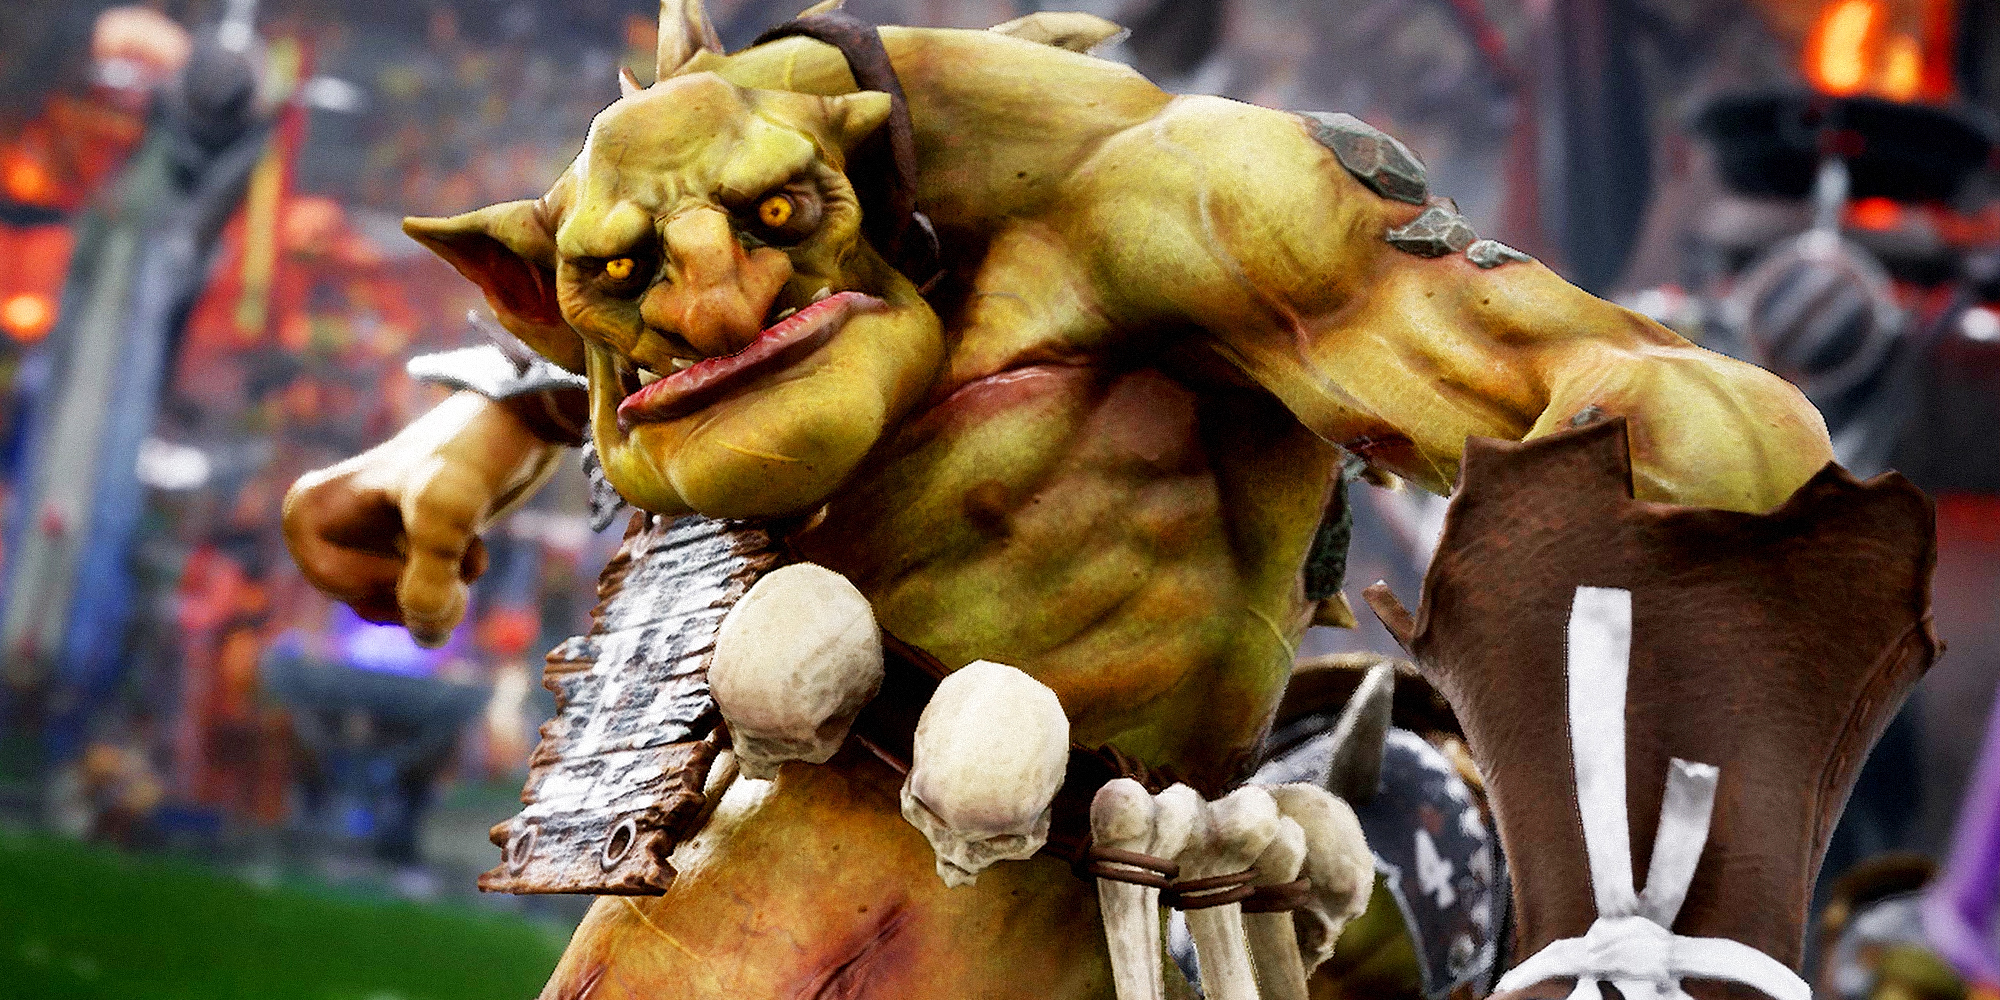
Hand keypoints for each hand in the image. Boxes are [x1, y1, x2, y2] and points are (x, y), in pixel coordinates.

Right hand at [283, 392, 562, 645]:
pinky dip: (453, 583)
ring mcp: (362, 538)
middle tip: (462, 545)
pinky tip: (473, 544)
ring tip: (470, 539)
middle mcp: (323, 525)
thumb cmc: (473, 457)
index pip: (342, 586)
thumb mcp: (448, 514)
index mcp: (304, 511)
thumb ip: (429, 578)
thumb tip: (427, 637)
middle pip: (372, 603)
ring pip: (402, 605)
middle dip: (426, 585)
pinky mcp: (402, 545)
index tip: (425, 540)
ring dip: (447, 584)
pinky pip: (421, 597)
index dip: (395, 578)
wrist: (522, 422)